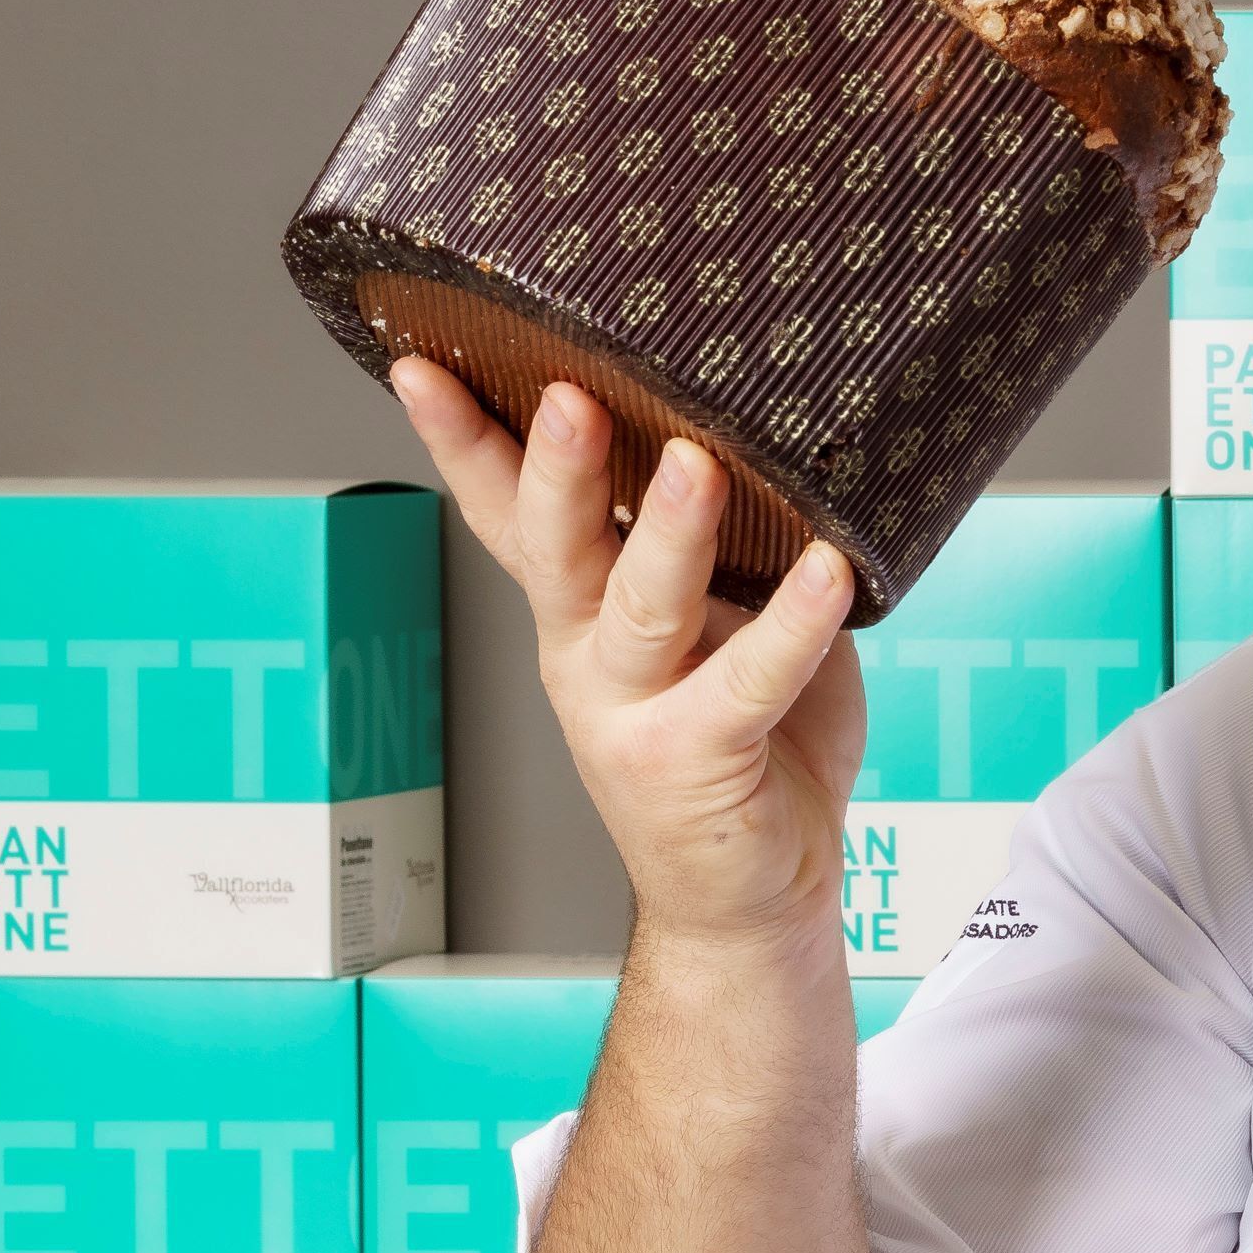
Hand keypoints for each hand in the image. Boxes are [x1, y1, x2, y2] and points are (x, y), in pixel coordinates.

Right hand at [386, 363, 861, 954]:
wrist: (753, 891)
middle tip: (564, 392)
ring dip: (666, 530)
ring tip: (695, 462)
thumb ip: (719, 541)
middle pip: (556, 547)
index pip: (505, 512)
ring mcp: (638, 710)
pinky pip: (752, 680)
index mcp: (578, 611)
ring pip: (642, 606)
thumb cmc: (745, 741)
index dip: (465, 442)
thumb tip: (758, 421)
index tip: (422, 361)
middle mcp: (588, 655)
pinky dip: (794, 623)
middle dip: (552, 469)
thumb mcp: (716, 618)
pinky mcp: (702, 759)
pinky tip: (829, 570)